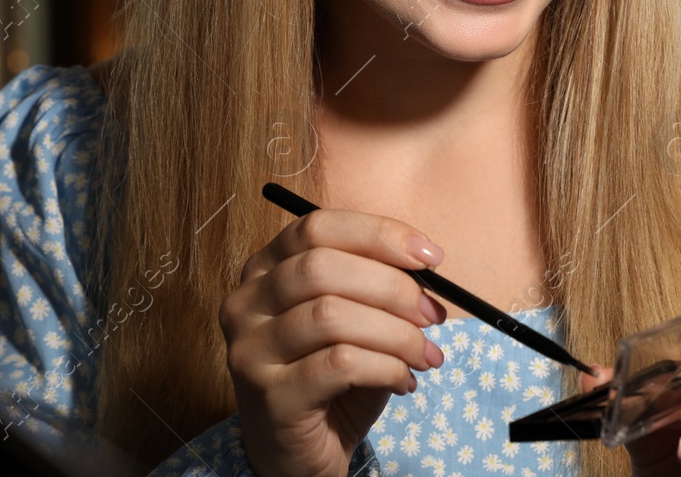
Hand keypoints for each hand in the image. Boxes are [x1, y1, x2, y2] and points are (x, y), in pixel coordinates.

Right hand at [218, 208, 449, 476]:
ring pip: (330, 315)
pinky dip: (386, 367)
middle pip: (321, 267)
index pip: (317, 227)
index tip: (431, 256)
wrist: (299, 453)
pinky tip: (403, 381)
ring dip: (396, 333)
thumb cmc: (331, 377)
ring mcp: (250, 350)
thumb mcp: (354, 318)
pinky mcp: (268, 396)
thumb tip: (427, 267)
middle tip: (434, 314)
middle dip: (392, 287)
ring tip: (425, 354)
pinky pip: (339, 364)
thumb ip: (377, 285)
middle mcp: (246, 303)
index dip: (378, 234)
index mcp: (264, 269)